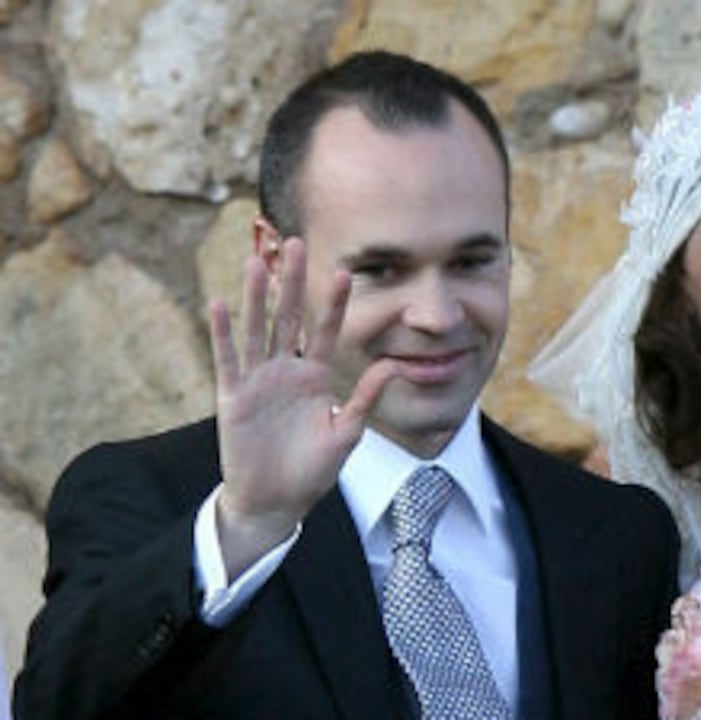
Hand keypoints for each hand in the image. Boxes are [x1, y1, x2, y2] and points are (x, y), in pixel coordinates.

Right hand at [207, 237, 393, 571]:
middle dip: (293, 282)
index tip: (346, 271)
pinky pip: (227, 360)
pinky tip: (218, 303)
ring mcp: (257, 380)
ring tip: (256, 261)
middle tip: (297, 243)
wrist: (277, 502)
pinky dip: (223, 333)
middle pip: (289, 317)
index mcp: (314, 375)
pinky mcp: (233, 398)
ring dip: (255, 297)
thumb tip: (395, 366)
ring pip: (257, 330)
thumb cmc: (312, 469)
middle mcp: (285, 370)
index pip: (325, 330)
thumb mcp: (346, 432)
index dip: (334, 302)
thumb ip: (364, 398)